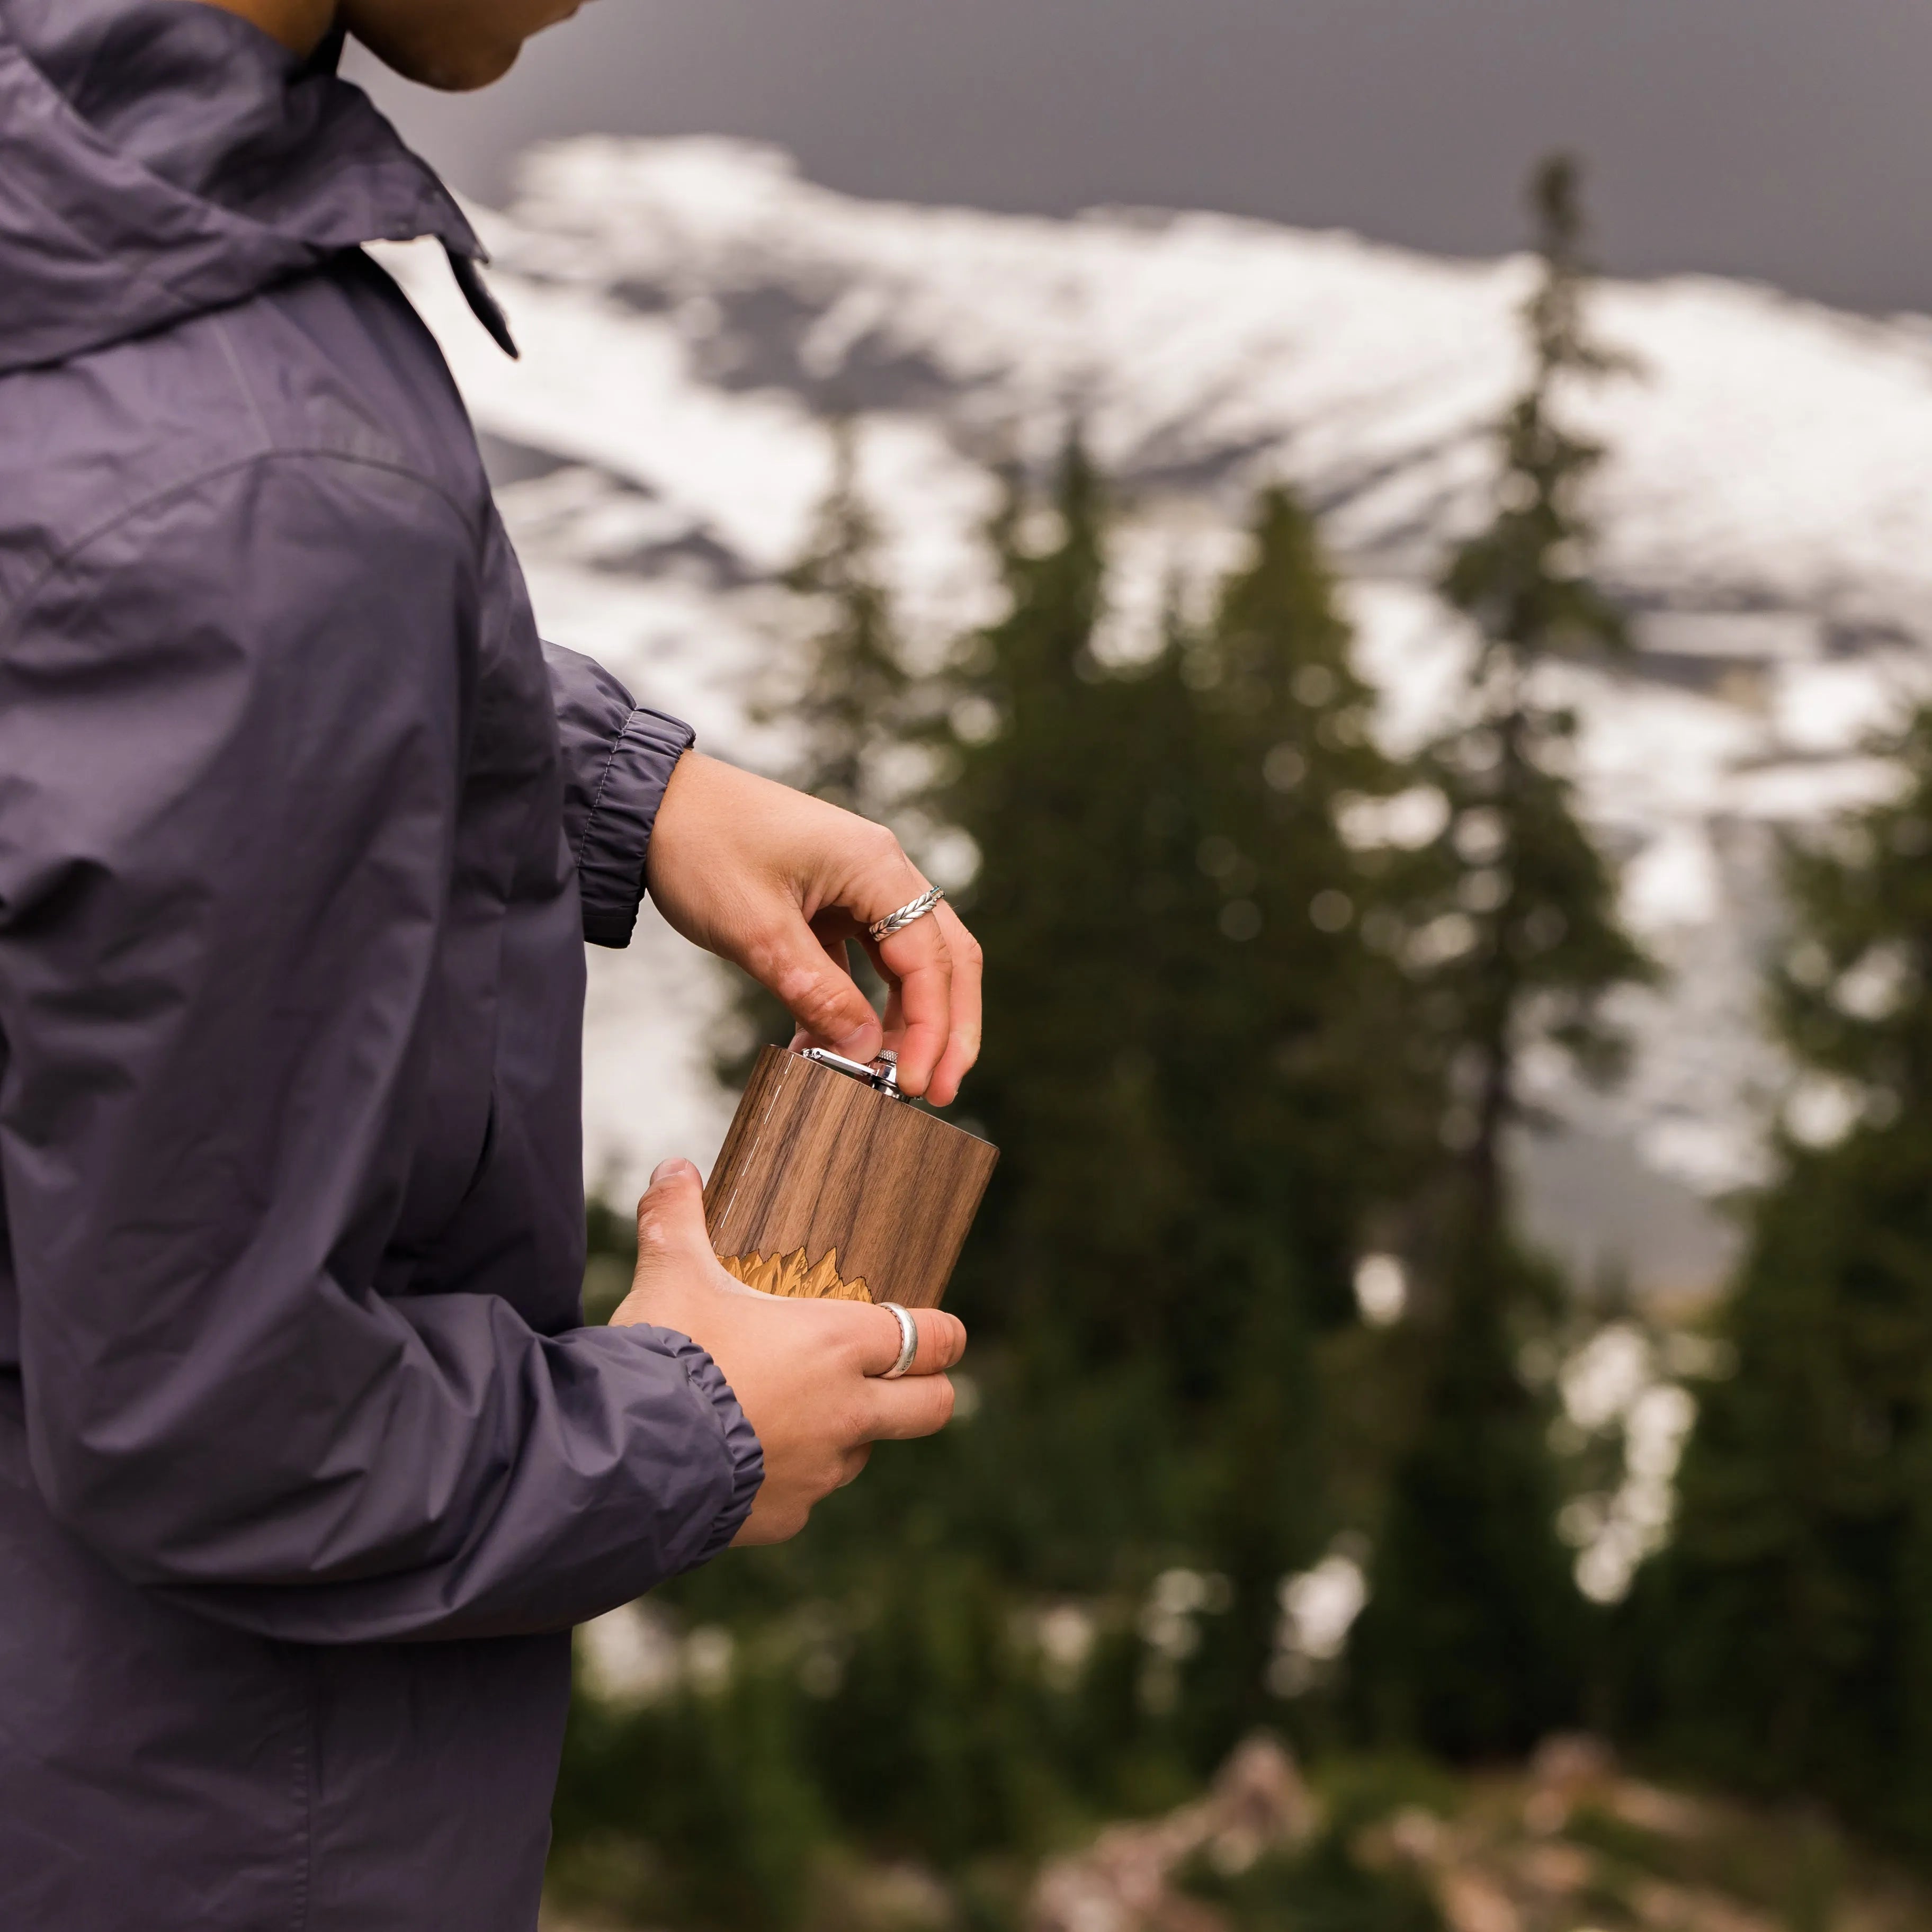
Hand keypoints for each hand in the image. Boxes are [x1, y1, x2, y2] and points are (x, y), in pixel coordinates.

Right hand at [611, 1160, 967, 1544]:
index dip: (944, 1335)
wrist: (624, 1454)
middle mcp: (844, 1412)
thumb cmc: (663, 1355)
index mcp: (836, 1345)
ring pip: (863, 1453)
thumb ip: (678, 1218)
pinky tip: (744, 1456)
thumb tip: (673, 1169)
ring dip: (845, 1432)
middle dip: (926, 1391)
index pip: (932, 1339)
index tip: (940, 1332)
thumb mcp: (671, 1275)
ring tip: (792, 1407)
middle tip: (900, 1377)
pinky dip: (788, 1478)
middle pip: (932, 1407)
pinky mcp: (784, 1517)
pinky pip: (805, 1497)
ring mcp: (818, 1472)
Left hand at [646, 752, 982, 1105]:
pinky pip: (866, 959)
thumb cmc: (700, 847)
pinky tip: (834, 1046)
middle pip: (943, 959)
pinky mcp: (831, 900)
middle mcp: (881, 871)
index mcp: (875, 866)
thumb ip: (817, 992)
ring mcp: (858, 885)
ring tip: (890, 1077)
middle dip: (945, 1028)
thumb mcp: (756, 931)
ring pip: (910, 962)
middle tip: (935, 1092)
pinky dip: (860, 1004)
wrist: (650, 804)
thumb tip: (865, 1052)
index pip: (930, 960)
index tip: (915, 1083)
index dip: (931, 1028)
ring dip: (906, 1020)